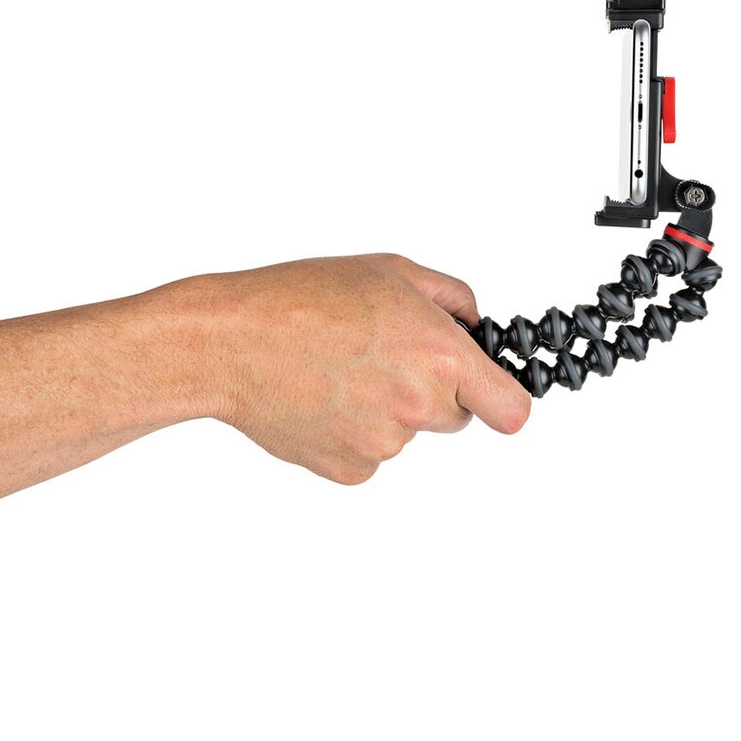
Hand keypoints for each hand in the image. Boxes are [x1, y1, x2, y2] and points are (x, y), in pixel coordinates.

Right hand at [197, 253, 529, 483]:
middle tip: (377, 357)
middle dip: (428, 392)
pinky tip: (318, 399)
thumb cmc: (297, 299)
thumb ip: (450, 298)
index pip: (511, 410)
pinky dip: (348, 433)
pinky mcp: (347, 470)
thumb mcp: (387, 270)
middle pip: (453, 417)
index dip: (501, 399)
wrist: (229, 343)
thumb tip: (474, 327)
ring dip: (381, 410)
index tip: (491, 396)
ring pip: (403, 435)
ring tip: (333, 372)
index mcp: (438, 357)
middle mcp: (417, 407)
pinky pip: (366, 455)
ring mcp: (382, 446)